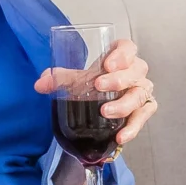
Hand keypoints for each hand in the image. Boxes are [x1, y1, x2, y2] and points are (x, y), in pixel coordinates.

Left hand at [35, 38, 157, 146]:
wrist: (103, 100)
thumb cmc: (94, 83)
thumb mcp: (78, 79)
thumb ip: (60, 79)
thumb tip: (40, 84)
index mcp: (121, 56)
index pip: (128, 48)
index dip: (121, 54)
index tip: (107, 64)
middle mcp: (135, 72)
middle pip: (136, 70)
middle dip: (118, 79)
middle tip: (99, 86)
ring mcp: (141, 90)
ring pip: (140, 94)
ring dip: (124, 104)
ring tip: (106, 112)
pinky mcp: (144, 109)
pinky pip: (143, 116)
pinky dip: (133, 127)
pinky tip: (120, 136)